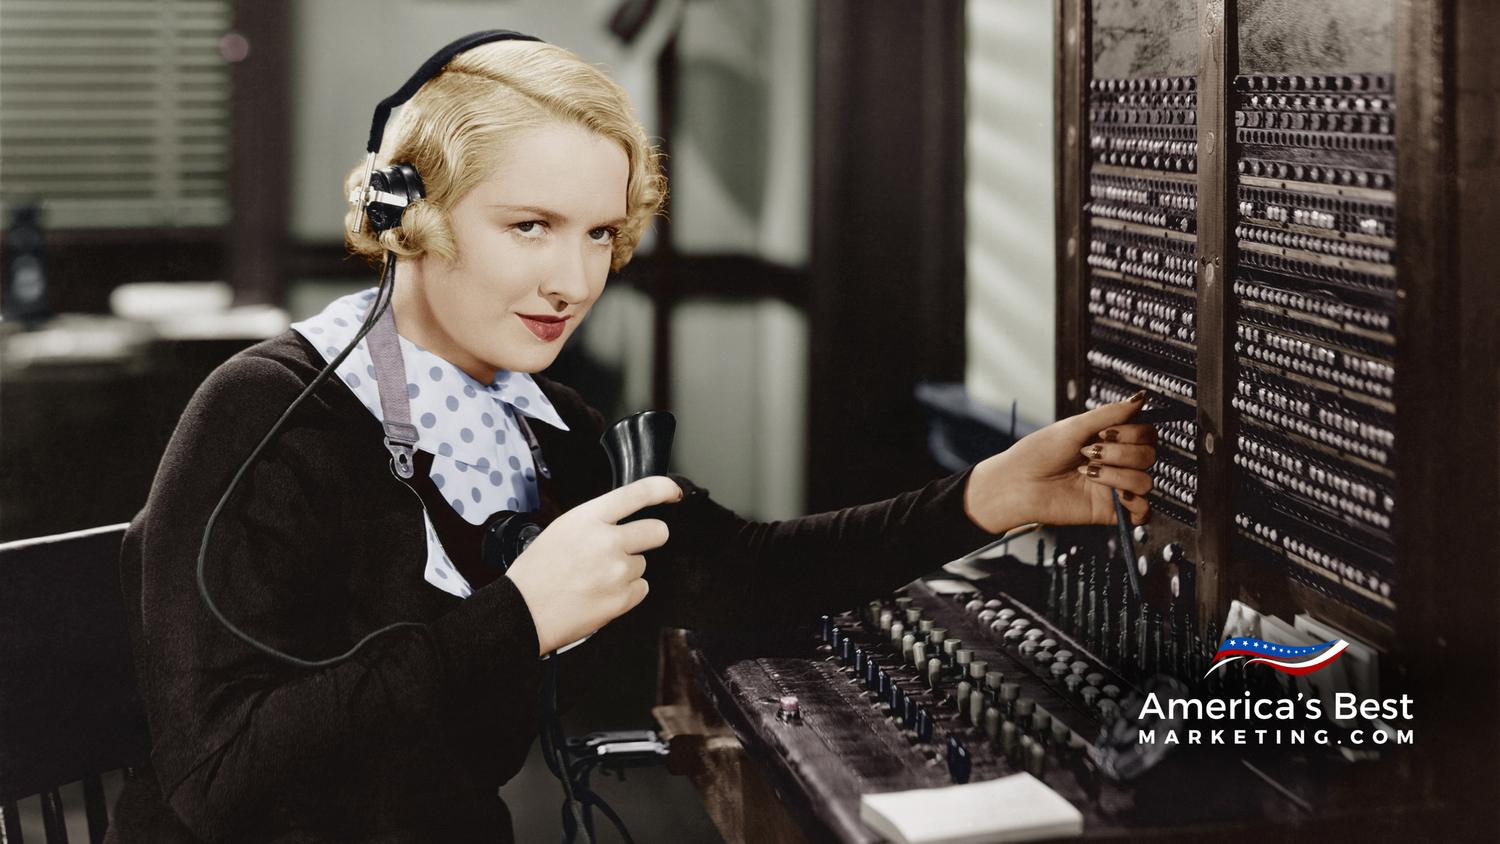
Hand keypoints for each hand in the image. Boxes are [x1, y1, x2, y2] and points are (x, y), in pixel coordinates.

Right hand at [505, 476, 681, 654]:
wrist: (523, 612)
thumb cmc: (536, 573)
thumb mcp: (561, 529)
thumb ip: (595, 522)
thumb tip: (622, 522)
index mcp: (588, 518)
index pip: (639, 493)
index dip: (664, 489)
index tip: (673, 492)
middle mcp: (607, 541)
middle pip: (657, 531)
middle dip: (650, 537)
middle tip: (630, 547)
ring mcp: (617, 571)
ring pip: (642, 564)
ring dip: (627, 570)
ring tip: (595, 578)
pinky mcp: (622, 599)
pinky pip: (641, 589)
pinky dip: (626, 592)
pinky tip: (601, 593)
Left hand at [963, 393, 1156, 532]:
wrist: (1019, 484)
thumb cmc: (1038, 454)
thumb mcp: (1075, 426)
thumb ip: (1112, 413)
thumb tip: (1141, 397)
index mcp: (1109, 441)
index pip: (1146, 435)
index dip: (1131, 433)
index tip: (1102, 433)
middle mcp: (1114, 463)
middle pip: (1149, 455)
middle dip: (1119, 452)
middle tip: (1088, 453)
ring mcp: (1114, 488)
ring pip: (1145, 480)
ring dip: (1117, 473)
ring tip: (1087, 472)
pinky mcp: (1111, 511)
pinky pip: (1143, 511)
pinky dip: (1134, 501)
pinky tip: (1114, 494)